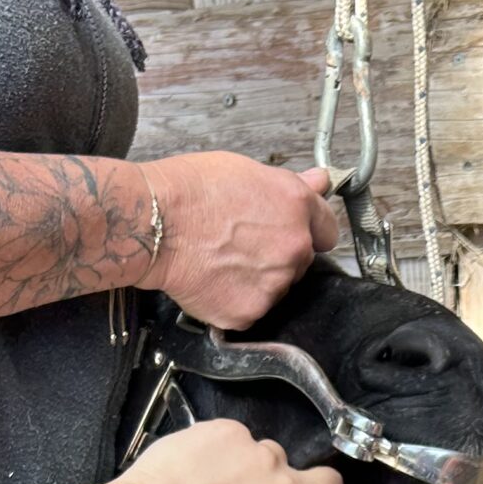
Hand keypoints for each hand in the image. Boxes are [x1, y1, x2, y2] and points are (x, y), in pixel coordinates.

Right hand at [139, 155, 340, 330]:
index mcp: (297, 208)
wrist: (155, 223)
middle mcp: (294, 247)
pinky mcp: (250, 312)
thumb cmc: (190, 191)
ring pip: (277, 287)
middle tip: (241, 243)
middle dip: (278, 254)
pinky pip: (251, 309)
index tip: (293, 232)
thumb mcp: (246, 171)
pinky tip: (214, 279)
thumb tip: (319, 181)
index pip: (327, 230)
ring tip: (223, 259)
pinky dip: (235, 300)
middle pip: (300, 261)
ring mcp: (274, 284)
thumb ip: (289, 185)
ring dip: (259, 279)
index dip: (308, 230)